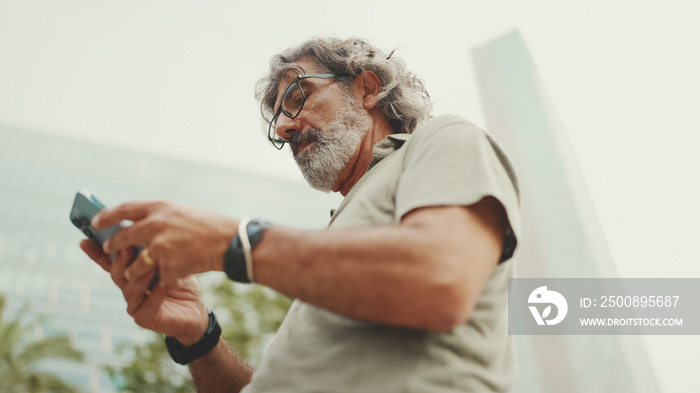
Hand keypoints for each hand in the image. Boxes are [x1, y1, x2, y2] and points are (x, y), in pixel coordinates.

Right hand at [80, 239, 208, 344]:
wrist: (195, 311)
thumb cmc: (180, 282)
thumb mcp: (168, 261)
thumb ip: (151, 249)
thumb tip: (140, 224)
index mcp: (130, 274)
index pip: (108, 262)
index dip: (96, 252)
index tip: (84, 239)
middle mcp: (128, 289)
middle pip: (117, 272)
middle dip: (121, 259)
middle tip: (129, 245)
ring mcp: (134, 305)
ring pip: (130, 288)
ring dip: (141, 274)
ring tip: (153, 263)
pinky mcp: (145, 318)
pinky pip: (147, 305)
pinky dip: (156, 294)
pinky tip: (164, 284)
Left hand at [92, 200, 237, 285]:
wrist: (229, 242)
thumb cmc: (209, 225)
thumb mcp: (180, 212)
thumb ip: (158, 216)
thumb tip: (134, 222)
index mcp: (159, 208)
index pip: (123, 209)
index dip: (107, 216)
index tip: (96, 222)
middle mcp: (155, 225)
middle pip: (122, 238)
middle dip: (112, 246)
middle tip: (109, 249)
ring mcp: (160, 247)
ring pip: (134, 265)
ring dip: (133, 271)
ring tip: (136, 272)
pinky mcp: (167, 266)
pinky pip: (155, 277)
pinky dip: (162, 279)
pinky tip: (170, 277)